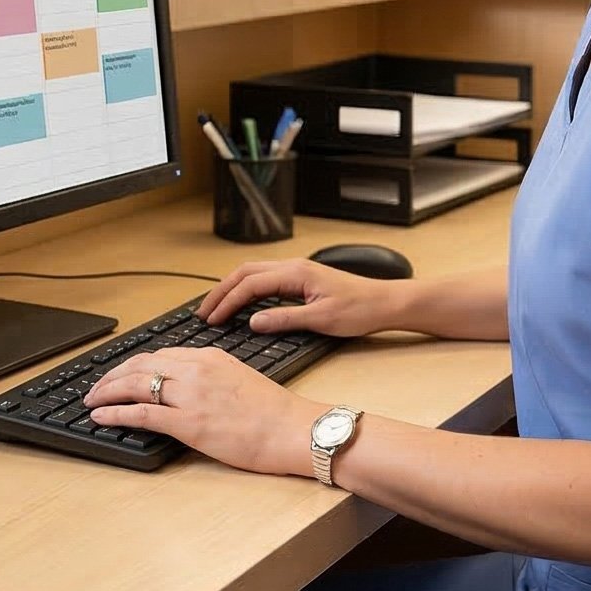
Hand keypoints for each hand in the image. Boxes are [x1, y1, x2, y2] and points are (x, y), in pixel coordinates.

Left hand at [85, 347, 319, 475]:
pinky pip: (141, 414)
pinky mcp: (189, 423)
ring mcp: (191, 396)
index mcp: (208, 357)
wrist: (297, 430)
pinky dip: (115, 413)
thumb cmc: (276, 412)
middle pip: (139, 365)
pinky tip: (101, 417)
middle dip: (110, 375)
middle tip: (95, 387)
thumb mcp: (239, 377)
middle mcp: (195, 370)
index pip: (158, 355)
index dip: (131, 365)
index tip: (118, 373)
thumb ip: (209, 376)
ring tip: (91, 400)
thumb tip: (186, 386)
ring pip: (134, 385)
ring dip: (106, 392)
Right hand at [196, 258, 407, 337]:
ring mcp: (296, 271)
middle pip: (244, 273)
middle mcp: (293, 267)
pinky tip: (242, 303)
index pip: (249, 285)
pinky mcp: (301, 280)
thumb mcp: (322, 320)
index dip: (227, 302)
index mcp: (295, 273)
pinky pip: (264, 280)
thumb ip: (285, 320)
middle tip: (203, 312)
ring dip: (231, 289)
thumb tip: (253, 322)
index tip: (213, 319)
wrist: (387, 303)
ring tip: (216, 307)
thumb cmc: (361, 310)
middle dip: (220, 292)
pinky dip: (246, 290)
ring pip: (252, 274)